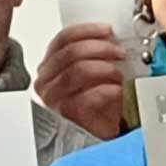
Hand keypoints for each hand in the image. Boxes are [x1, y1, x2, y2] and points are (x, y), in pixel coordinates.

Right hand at [37, 22, 127, 139]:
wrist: (97, 135)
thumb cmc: (95, 105)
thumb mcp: (92, 74)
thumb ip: (93, 55)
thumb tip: (111, 36)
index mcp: (49, 66)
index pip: (62, 39)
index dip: (86, 31)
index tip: (107, 30)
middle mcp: (46, 81)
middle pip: (70, 53)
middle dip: (99, 48)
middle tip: (119, 52)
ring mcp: (53, 99)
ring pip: (77, 71)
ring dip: (104, 68)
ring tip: (119, 74)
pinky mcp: (66, 115)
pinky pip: (87, 97)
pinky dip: (107, 90)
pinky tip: (117, 90)